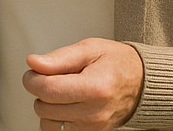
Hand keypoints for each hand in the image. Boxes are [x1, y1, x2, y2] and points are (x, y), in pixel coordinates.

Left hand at [23, 38, 143, 130]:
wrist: (140, 82)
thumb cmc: (116, 62)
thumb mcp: (89, 49)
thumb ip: (60, 58)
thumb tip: (33, 63)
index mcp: (94, 87)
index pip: (49, 90)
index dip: (32, 79)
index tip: (32, 71)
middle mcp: (94, 113)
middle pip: (45, 108)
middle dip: (40, 90)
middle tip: (51, 76)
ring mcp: (93, 129)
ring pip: (48, 124)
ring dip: (47, 107)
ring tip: (61, 91)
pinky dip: (55, 119)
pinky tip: (64, 105)